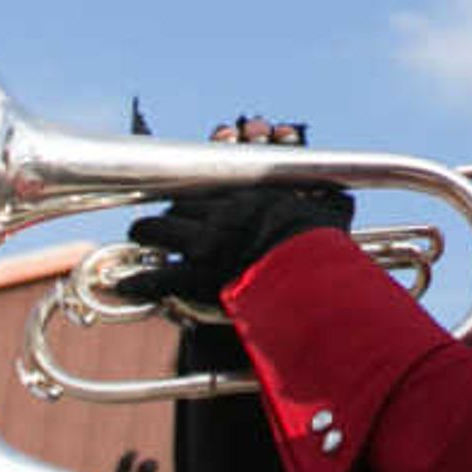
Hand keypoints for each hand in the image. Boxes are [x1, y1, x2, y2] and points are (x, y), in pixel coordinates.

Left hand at [128, 182, 358, 304]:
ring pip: (160, 227)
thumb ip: (331, 204)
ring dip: (148, 232)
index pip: (212, 186)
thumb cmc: (323, 246)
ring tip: (140, 238)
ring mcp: (206, 241)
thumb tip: (346, 200)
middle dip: (167, 213)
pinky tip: (125, 285)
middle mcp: (222, 212)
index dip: (195, 195)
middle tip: (155, 222)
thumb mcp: (334, 214)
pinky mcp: (195, 274)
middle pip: (180, 204)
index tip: (187, 201)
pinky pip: (156, 275)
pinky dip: (138, 281)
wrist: (308, 272)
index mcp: (251, 197)